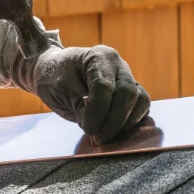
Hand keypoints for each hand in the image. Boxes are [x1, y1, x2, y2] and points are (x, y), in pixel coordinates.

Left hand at [11, 45, 150, 142]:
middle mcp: (118, 65)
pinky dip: (129, 123)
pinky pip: (140, 109)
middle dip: (114, 121)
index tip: (87, 128)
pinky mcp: (130, 94)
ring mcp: (127, 78)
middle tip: (98, 137)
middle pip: (128, 93)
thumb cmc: (53, 77)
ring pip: (141, 101)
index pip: (105, 86)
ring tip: (104, 135)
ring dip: (125, 123)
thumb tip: (98, 127)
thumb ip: (80, 106)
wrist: (53, 74)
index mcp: (99, 56)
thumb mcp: (60, 90)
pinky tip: (112, 131)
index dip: (98, 111)